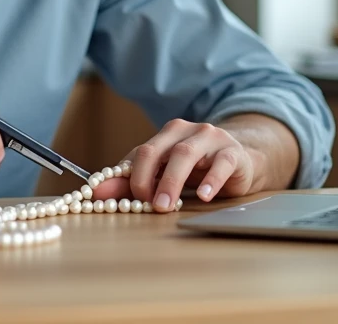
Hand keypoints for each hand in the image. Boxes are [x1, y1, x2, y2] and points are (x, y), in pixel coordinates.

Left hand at [91, 119, 260, 211]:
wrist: (242, 160)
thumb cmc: (199, 169)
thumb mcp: (166, 174)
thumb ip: (132, 183)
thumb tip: (95, 193)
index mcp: (166, 135)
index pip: (140, 152)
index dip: (127, 176)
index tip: (117, 199)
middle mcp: (186, 131)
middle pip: (158, 151)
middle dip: (145, 178)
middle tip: (143, 204)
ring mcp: (210, 139)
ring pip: (185, 155)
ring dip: (171, 182)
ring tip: (164, 206)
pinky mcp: (233, 153)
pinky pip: (221, 164)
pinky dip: (211, 180)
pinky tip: (204, 195)